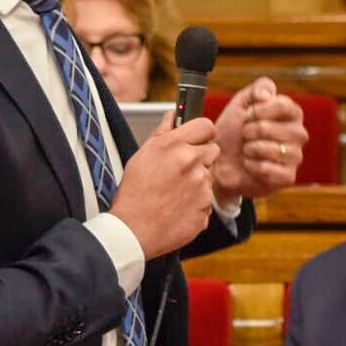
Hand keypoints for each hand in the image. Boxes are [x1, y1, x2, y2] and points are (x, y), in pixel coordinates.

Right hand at [110, 115, 218, 258]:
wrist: (133, 230)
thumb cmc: (134, 193)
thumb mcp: (142, 155)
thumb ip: (162, 132)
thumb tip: (173, 115)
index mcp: (175, 146)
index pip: (206, 125)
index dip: (201, 132)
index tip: (197, 138)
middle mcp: (192, 163)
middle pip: (212, 149)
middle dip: (200, 156)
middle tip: (182, 168)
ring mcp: (201, 187)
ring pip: (209, 176)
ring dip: (197, 181)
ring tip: (174, 191)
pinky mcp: (206, 208)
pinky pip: (207, 199)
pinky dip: (196, 202)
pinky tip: (178, 206)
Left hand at [210, 78, 306, 202]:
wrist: (221, 162)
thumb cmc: (234, 133)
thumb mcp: (241, 103)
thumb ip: (258, 89)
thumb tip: (267, 95)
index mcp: (291, 114)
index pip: (283, 105)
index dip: (259, 110)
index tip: (247, 115)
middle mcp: (298, 134)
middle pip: (270, 127)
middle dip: (249, 131)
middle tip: (245, 136)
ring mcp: (295, 156)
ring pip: (270, 149)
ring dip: (249, 149)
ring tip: (247, 150)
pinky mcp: (288, 177)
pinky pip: (268, 169)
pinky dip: (252, 166)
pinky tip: (250, 165)